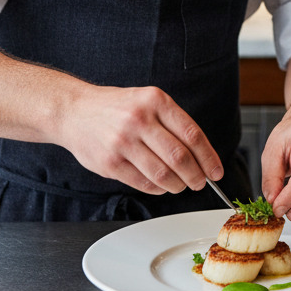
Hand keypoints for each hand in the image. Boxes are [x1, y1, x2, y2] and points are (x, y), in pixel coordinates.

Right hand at [58, 84, 223, 195]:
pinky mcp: (110, 162)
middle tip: (200, 183)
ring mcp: (123, 142)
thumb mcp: (148, 101)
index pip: (192, 135)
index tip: (216, 171)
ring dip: (177, 185)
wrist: (74, 111)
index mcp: (155, 101)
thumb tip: (201, 155)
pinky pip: (143, 183)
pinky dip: (157, 189)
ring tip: (180, 185)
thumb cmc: (117, 107)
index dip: (209, 158)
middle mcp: (140, 119)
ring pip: (163, 174)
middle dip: (196, 176)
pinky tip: (160, 186)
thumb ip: (173, 123)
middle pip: (180, 157)